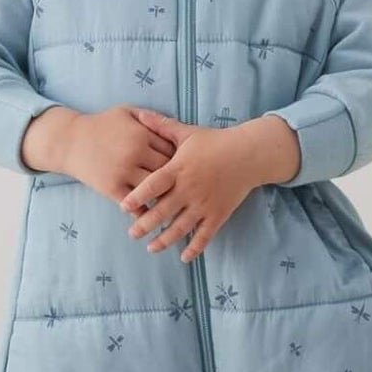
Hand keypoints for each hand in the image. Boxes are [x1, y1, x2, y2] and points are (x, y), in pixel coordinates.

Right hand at [29, 104, 176, 202]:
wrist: (69, 141)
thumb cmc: (101, 125)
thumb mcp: (125, 112)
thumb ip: (150, 117)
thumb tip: (174, 126)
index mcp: (142, 134)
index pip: (173, 150)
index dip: (182, 159)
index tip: (188, 167)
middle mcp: (135, 153)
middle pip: (168, 170)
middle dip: (179, 179)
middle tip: (189, 188)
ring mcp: (123, 172)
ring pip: (154, 189)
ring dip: (165, 197)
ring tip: (175, 203)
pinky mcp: (112, 187)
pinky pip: (135, 203)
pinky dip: (145, 210)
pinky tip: (153, 213)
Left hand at [119, 108, 297, 261]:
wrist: (249, 154)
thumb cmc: (216, 142)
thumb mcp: (187, 133)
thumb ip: (162, 127)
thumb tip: (140, 114)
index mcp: (180, 169)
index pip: (154, 185)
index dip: (137, 196)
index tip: (122, 206)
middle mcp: (190, 189)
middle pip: (163, 211)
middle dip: (145, 224)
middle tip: (132, 234)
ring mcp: (204, 204)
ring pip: (181, 227)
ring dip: (165, 240)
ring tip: (151, 248)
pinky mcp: (218, 214)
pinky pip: (205, 235)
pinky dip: (195, 248)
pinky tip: (184, 257)